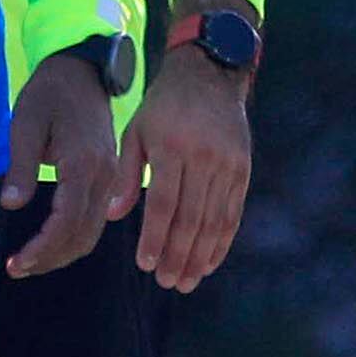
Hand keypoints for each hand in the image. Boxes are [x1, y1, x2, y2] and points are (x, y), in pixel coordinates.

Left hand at [4, 52, 121, 277]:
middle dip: (49, 259)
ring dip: (61, 254)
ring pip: (91, 233)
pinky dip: (73, 239)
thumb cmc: (48, 94)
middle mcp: (104, 176)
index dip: (42, 248)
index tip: (16, 262)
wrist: (82, 73)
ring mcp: (111, 179)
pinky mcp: (109, 179)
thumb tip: (11, 204)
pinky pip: (95, 221)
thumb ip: (21, 165)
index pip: (67, 221)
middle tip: (15, 268)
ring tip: (27, 262)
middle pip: (82, 236)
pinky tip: (49, 244)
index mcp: (83, 163)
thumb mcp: (25, 123)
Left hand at [116, 46, 251, 291]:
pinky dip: (222, 240)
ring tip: (186, 281)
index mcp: (172, 147)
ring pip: (214, 220)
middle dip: (178, 255)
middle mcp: (204, 157)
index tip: (145, 264)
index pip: (164, 203)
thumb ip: (125, 173)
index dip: (155, 237)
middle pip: (191, 218)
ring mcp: (228, 164)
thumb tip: (112, 214)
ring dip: (201, 256)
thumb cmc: (163, 106)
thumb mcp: (136, 131)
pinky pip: (233, 212)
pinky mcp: (242, 168)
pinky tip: (210, 261)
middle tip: (167, 282)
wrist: (209, 74)